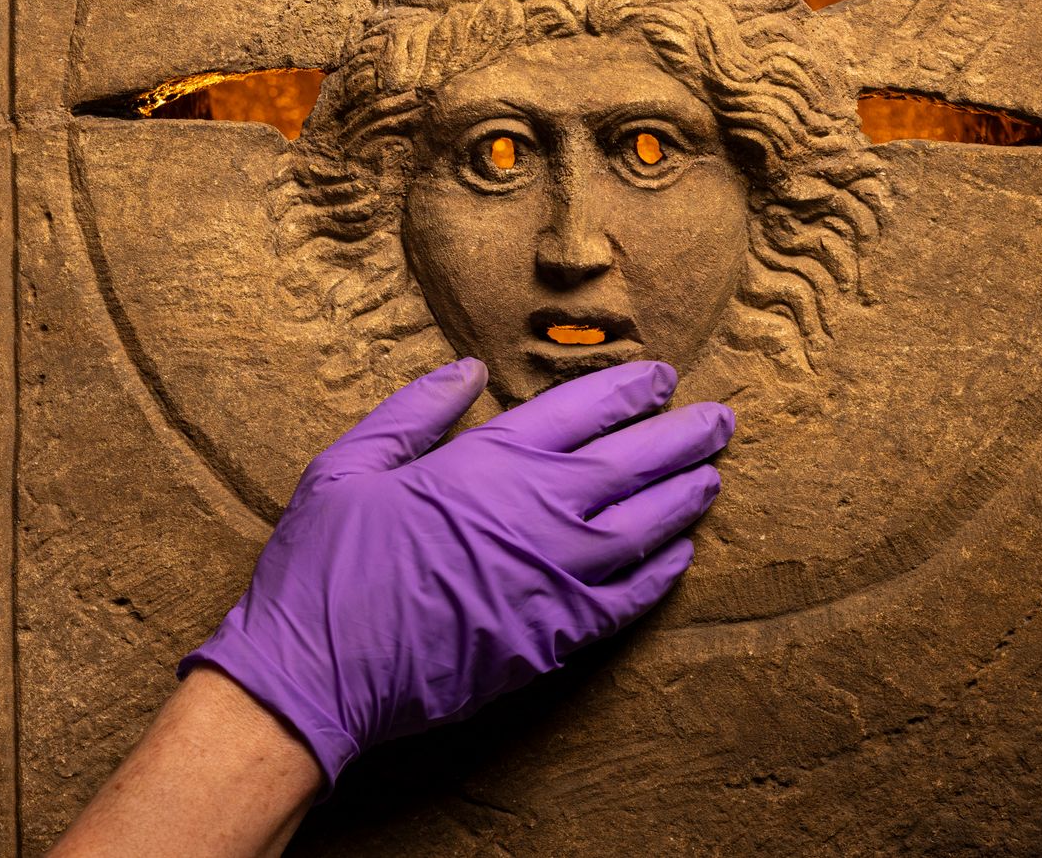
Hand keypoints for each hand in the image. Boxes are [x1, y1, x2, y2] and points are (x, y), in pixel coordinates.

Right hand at [180, 357, 731, 790]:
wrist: (320, 671)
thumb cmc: (326, 563)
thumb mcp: (350, 463)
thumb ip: (415, 411)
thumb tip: (467, 371)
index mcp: (489, 462)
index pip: (583, 410)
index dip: (630, 389)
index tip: (663, 376)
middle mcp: (539, 513)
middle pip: (635, 463)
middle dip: (685, 435)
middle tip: (722, 419)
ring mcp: (557, 580)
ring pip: (647, 529)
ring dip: (685, 498)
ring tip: (712, 477)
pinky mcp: (556, 638)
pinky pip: (630, 599)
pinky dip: (662, 572)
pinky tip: (678, 555)